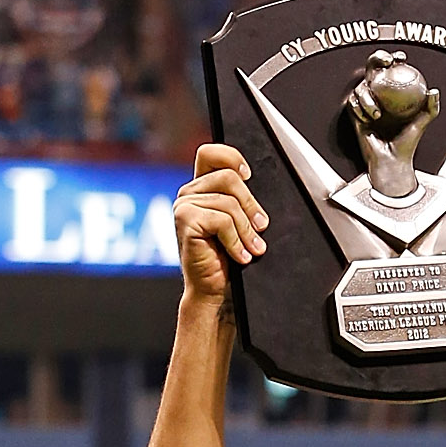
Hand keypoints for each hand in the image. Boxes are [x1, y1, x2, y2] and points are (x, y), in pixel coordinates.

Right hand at [174, 141, 265, 305]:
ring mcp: (184, 206)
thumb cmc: (227, 260)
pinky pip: (222, 220)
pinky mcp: (185, 220)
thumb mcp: (239, 224)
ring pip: (228, 202)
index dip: (231, 157)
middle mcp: (189, 193)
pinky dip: (236, 241)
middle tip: (261, 228)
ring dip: (246, 229)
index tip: (248, 176)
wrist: (213, 292)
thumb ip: (241, 201)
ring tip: (253, 249)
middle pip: (228, 177)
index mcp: (201, 188)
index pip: (211, 153)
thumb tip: (257, 185)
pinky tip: (240, 256)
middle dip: (250, 205)